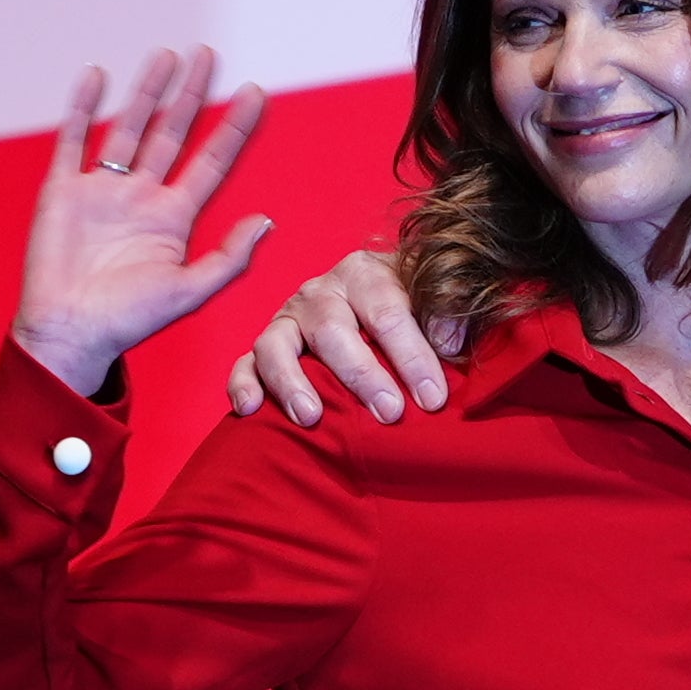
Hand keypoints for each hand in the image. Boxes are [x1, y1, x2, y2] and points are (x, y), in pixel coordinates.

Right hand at [10, 51, 275, 395]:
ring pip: (128, 127)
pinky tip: (97, 76)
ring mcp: (101, 190)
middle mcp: (140, 197)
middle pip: (171, 133)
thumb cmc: (127, 322)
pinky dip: (82, 108)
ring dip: (146, 92)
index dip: (234, 128)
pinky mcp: (62, 191)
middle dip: (191, 95)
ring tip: (165, 56)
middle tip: (207, 55)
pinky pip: (73, 140)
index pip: (211, 161)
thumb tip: (267, 220)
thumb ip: (228, 258)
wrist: (67, 336)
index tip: (256, 93)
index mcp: (172, 218)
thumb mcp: (189, 292)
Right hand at [229, 248, 450, 425]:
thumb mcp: (434, 297)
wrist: (375, 296)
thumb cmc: (412, 304)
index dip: (412, 355)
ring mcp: (288, 319)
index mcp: (365, 272)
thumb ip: (447, 310)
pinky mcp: (264, 347)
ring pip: (277, 344)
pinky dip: (242, 384)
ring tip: (311, 417)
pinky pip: (244, 363)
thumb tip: (448, 340)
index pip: (387, 310)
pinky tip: (250, 409)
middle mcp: (321, 292)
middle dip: (362, 374)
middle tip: (389, 412)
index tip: (433, 396)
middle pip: (333, 329)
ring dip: (292, 381)